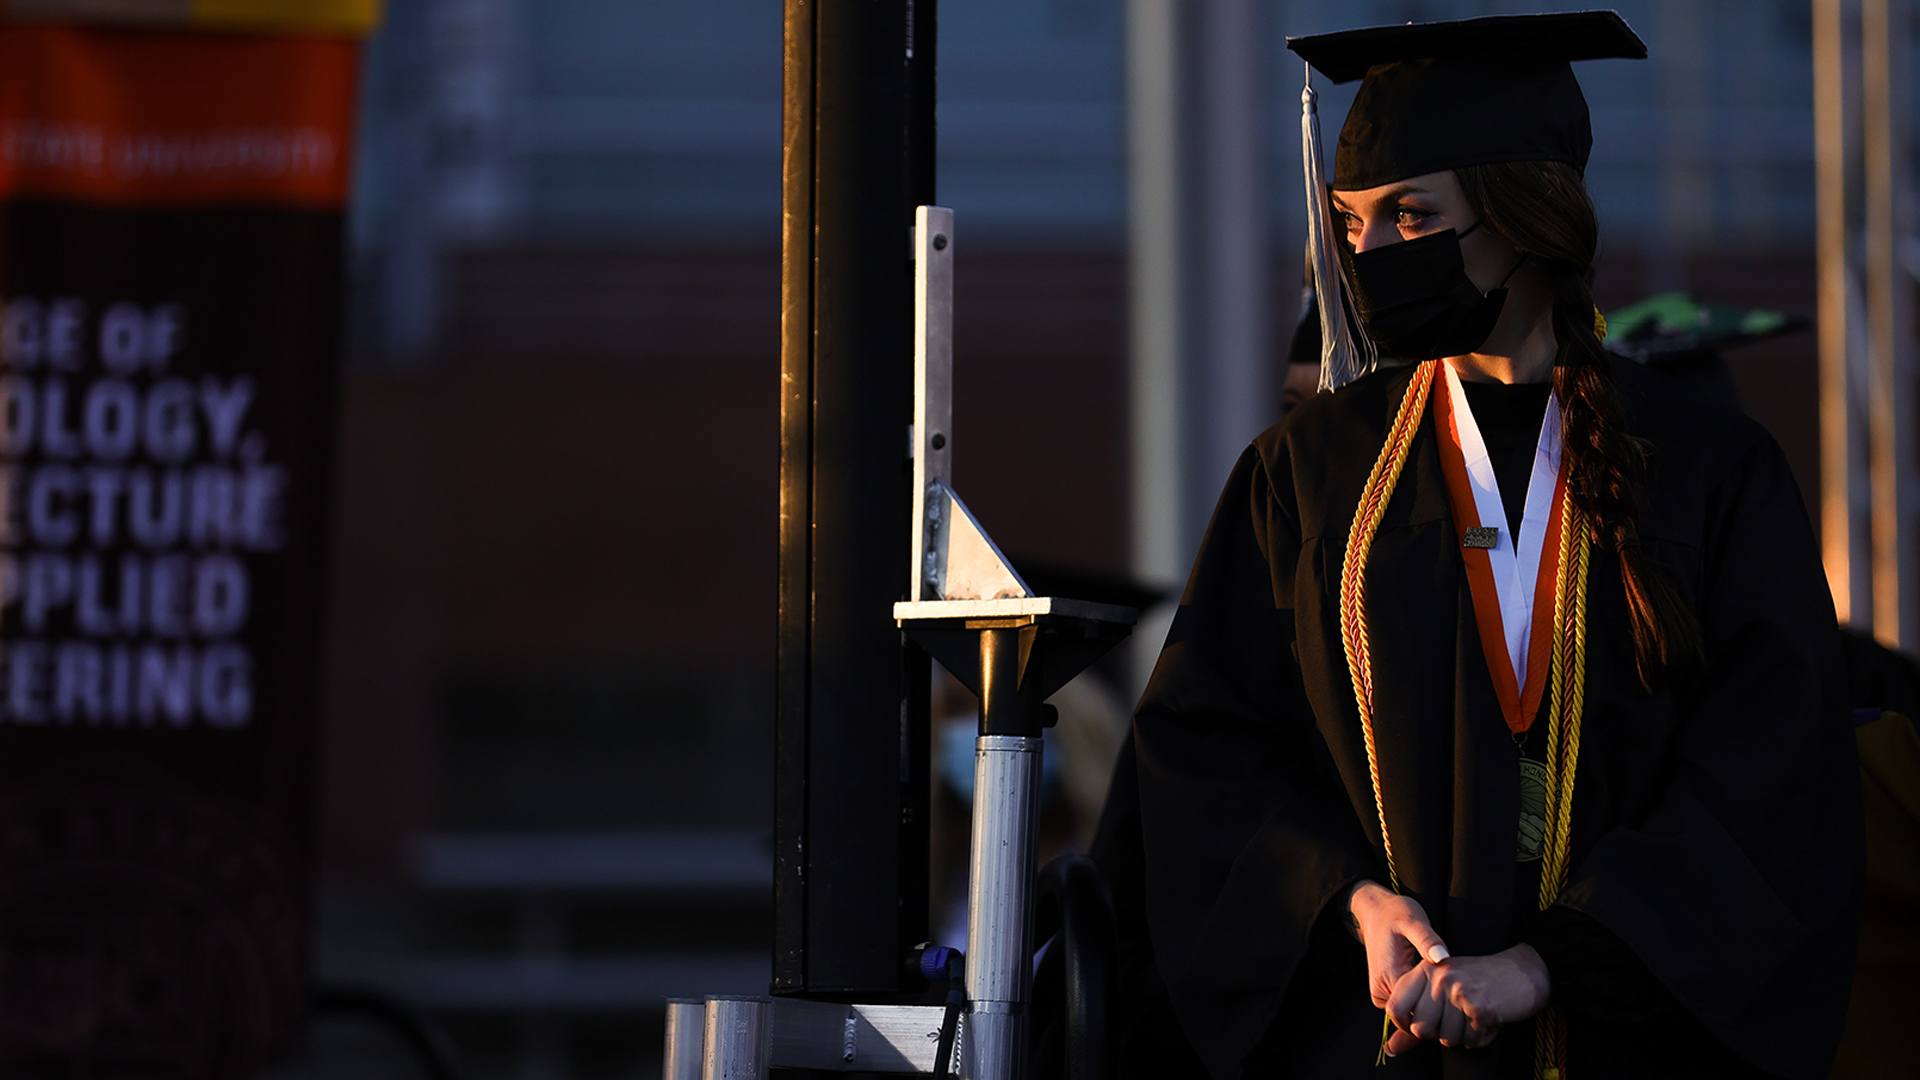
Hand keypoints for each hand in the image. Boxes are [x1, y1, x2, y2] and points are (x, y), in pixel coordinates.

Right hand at [1345, 880, 1450, 1011]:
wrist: (1375, 911)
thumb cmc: (1396, 914)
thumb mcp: (1413, 922)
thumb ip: (1427, 941)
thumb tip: (1443, 958)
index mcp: (1390, 977)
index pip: (1422, 1007)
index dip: (1443, 1002)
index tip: (1457, 989)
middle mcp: (1381, 992)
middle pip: (1417, 1014)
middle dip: (1437, 1005)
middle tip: (1453, 984)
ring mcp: (1381, 995)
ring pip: (1412, 1012)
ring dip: (1429, 1002)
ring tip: (1442, 981)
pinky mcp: (1383, 993)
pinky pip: (1407, 1005)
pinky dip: (1421, 997)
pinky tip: (1432, 982)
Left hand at [1382, 944, 1550, 1056]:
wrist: (1522, 972)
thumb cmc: (1478, 983)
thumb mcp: (1441, 993)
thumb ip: (1413, 1022)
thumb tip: (1389, 1049)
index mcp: (1424, 969)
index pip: (1394, 1007)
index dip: (1406, 1025)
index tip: (1423, 1025)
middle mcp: (1438, 976)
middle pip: (1421, 1028)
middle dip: (1440, 1032)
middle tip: (1458, 1018)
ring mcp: (1458, 989)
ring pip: (1446, 1037)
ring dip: (1463, 1036)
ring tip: (1474, 1017)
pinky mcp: (1479, 1005)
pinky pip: (1469, 1039)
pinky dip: (1479, 1037)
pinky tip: (1487, 1020)